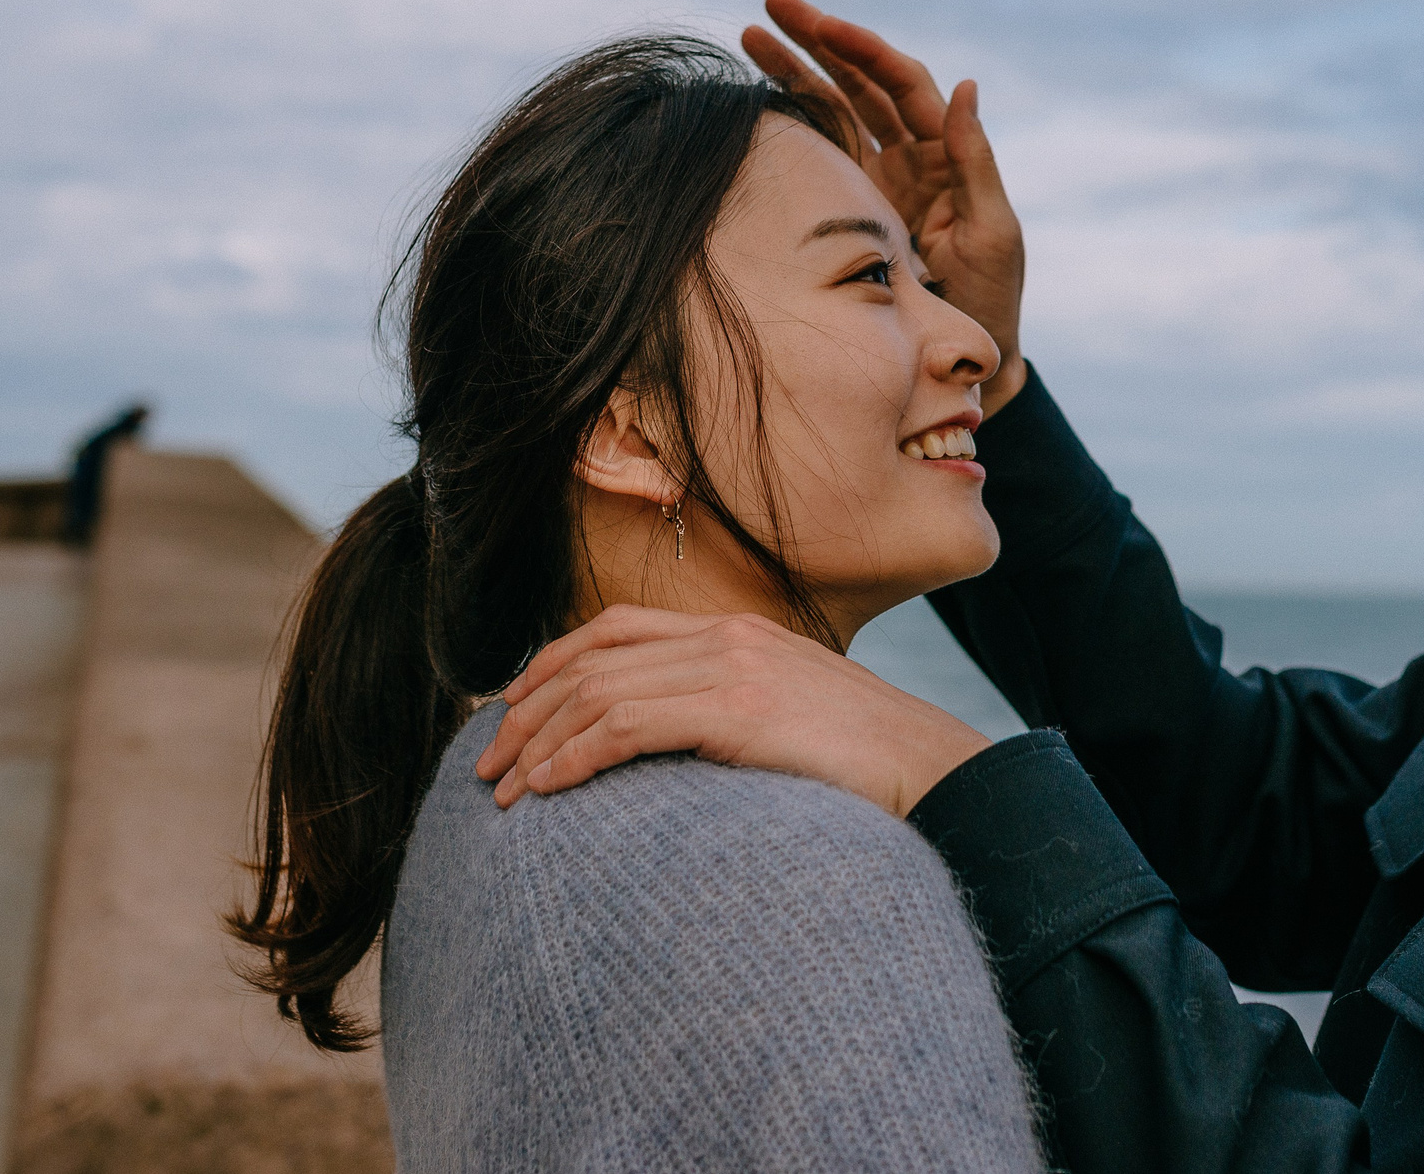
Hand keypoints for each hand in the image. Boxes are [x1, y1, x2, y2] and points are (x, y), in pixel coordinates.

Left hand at [471, 605, 992, 817]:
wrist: (936, 769)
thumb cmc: (869, 763)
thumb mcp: (794, 718)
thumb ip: (735, 713)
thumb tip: (681, 751)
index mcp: (739, 632)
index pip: (618, 628)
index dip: (552, 663)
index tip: (512, 709)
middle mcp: (728, 637)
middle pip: (593, 657)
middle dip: (526, 711)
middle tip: (486, 765)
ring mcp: (734, 669)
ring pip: (599, 693)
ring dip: (538, 745)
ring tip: (504, 795)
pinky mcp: (739, 711)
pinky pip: (626, 727)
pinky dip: (574, 758)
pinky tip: (547, 791)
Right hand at [745, 0, 1027, 412]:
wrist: (963, 356)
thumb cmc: (991, 296)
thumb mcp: (992, 230)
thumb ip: (975, 162)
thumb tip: (967, 86)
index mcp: (944, 152)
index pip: (901, 82)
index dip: (864, 49)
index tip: (823, 24)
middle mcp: (909, 155)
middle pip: (859, 82)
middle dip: (817, 40)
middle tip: (773, 3)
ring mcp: (877, 178)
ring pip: (831, 110)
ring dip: (794, 71)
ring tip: (750, 36)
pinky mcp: (850, 207)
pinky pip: (818, 153)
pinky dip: (790, 122)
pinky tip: (756, 96)